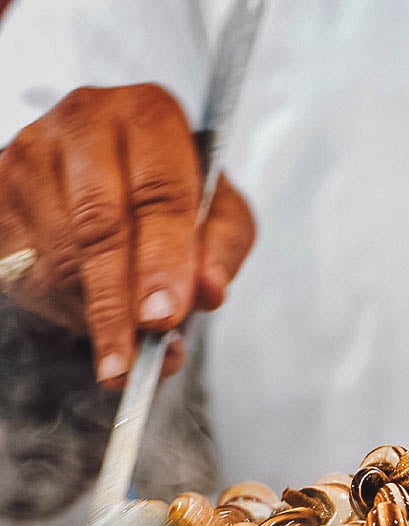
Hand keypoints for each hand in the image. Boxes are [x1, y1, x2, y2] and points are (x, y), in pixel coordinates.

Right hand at [0, 83, 254, 387]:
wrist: (111, 163)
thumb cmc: (174, 188)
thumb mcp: (220, 209)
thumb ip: (223, 247)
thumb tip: (208, 292)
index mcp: (149, 116)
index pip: (160, 194)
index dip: (163, 262)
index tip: (164, 318)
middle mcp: (84, 122)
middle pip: (99, 226)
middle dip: (117, 303)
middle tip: (129, 362)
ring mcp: (28, 153)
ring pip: (57, 254)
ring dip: (91, 314)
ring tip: (123, 351)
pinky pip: (22, 268)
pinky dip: (59, 308)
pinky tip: (88, 318)